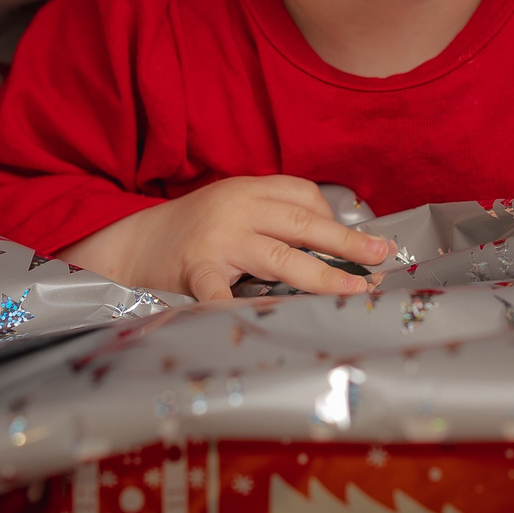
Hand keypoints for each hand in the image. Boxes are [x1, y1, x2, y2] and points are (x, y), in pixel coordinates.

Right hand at [61, 176, 394, 301]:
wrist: (133, 242)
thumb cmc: (193, 230)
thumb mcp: (234, 207)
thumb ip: (274, 216)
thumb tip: (333, 240)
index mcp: (249, 188)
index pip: (304, 196)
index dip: (334, 220)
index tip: (358, 246)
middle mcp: (238, 208)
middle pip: (303, 224)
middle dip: (347, 243)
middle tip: (380, 258)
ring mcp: (218, 238)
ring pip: (280, 257)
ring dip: (323, 277)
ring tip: (354, 291)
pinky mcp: (197, 269)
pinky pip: (221, 292)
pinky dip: (236, 308)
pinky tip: (259, 324)